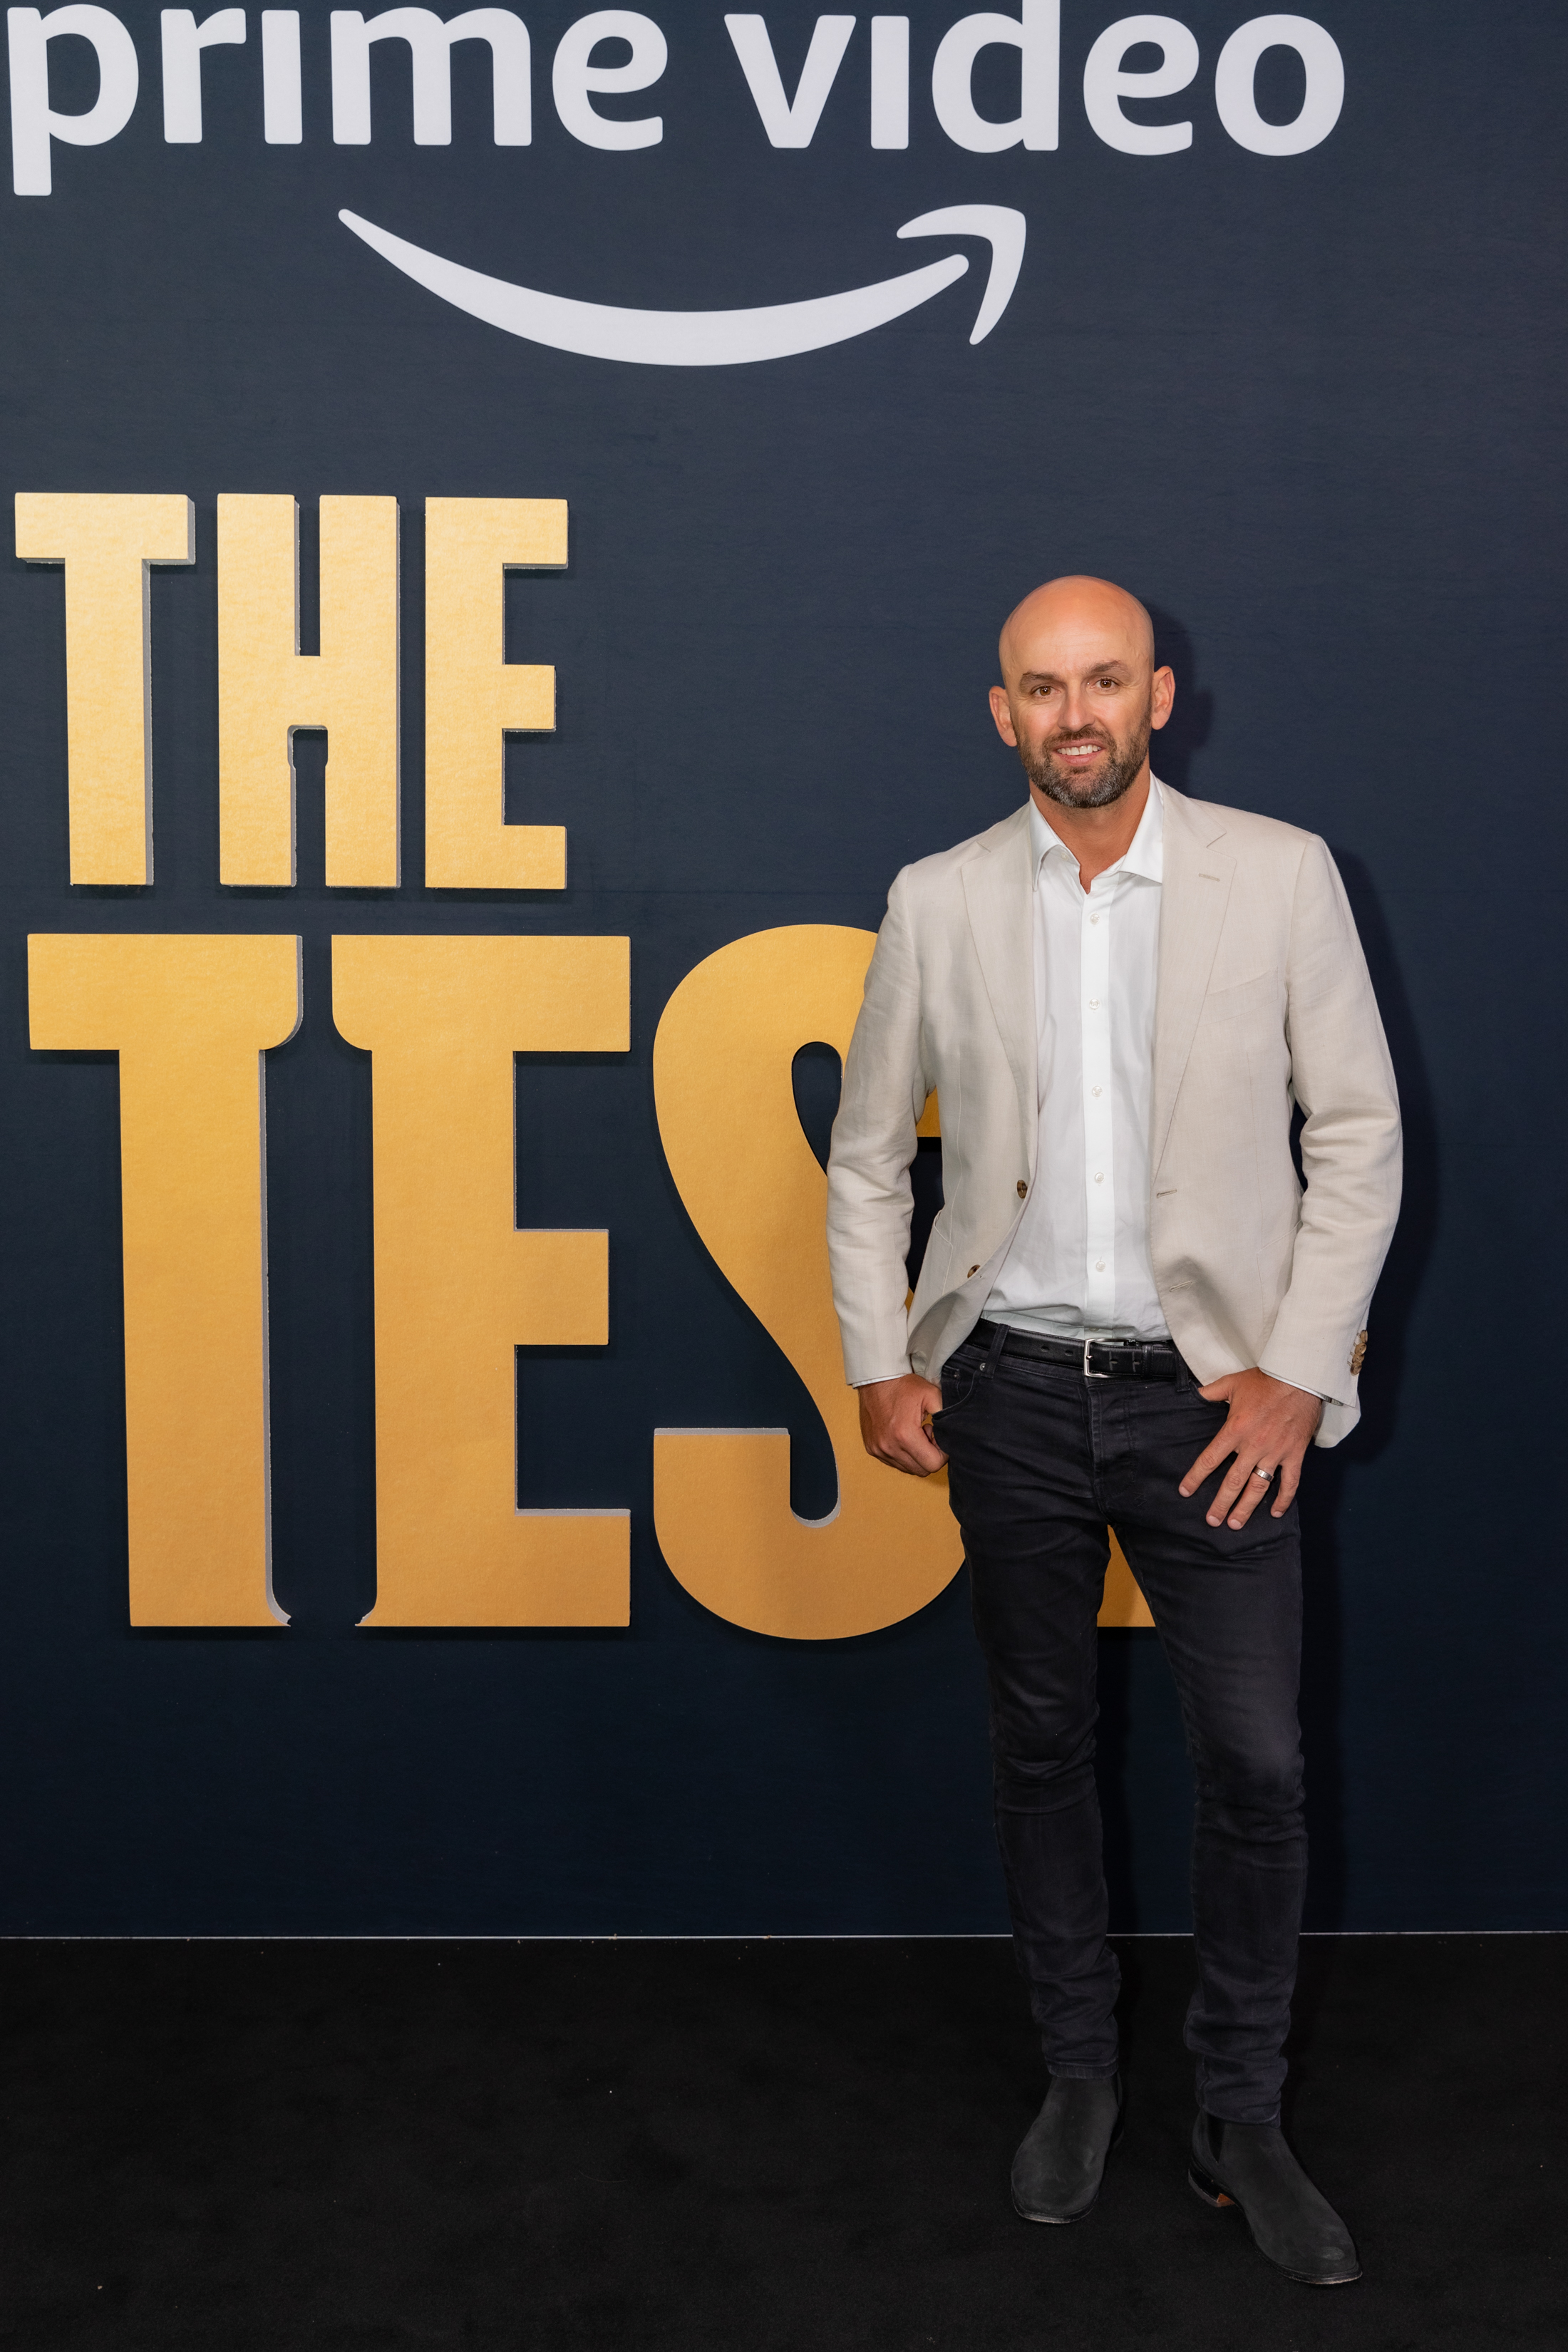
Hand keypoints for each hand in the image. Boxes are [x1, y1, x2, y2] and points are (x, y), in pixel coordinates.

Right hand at [858, 1373, 947, 1476]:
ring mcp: (878, 1449)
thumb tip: (954, 1436)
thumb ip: (946, 1415)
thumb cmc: (904, 1386)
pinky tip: (902, 1435)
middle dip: (929, 1456)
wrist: (876, 1378)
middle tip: (927, 1434)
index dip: (942, 1454)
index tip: (937, 1437)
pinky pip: (894, 1463)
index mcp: (906, 1435)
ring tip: (914, 1433)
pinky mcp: (871, 1449)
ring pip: (908, 1468)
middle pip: (921, 1470)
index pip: (933, 1464)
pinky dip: (902, 1454)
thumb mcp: (932, 1394)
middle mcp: (889, 1447)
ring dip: (915, 1456)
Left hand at [1178, 1368, 1322, 1528]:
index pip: (1211, 1459)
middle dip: (1221, 1503)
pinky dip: (1284, 1499)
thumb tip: (1194, 1395)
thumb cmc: (1265, 1380)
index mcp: (1235, 1430)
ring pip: (1259, 1487)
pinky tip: (1276, 1512)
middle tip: (1212, 1521)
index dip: (1196, 1477)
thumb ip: (1211, 1393)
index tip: (1186, 1491)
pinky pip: (1290, 1482)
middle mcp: (1253, 1445)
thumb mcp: (1231, 1383)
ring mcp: (1276, 1452)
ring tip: (1235, 1524)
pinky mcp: (1295, 1454)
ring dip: (1246, 1507)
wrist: (1300, 1377)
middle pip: (1233, 1481)